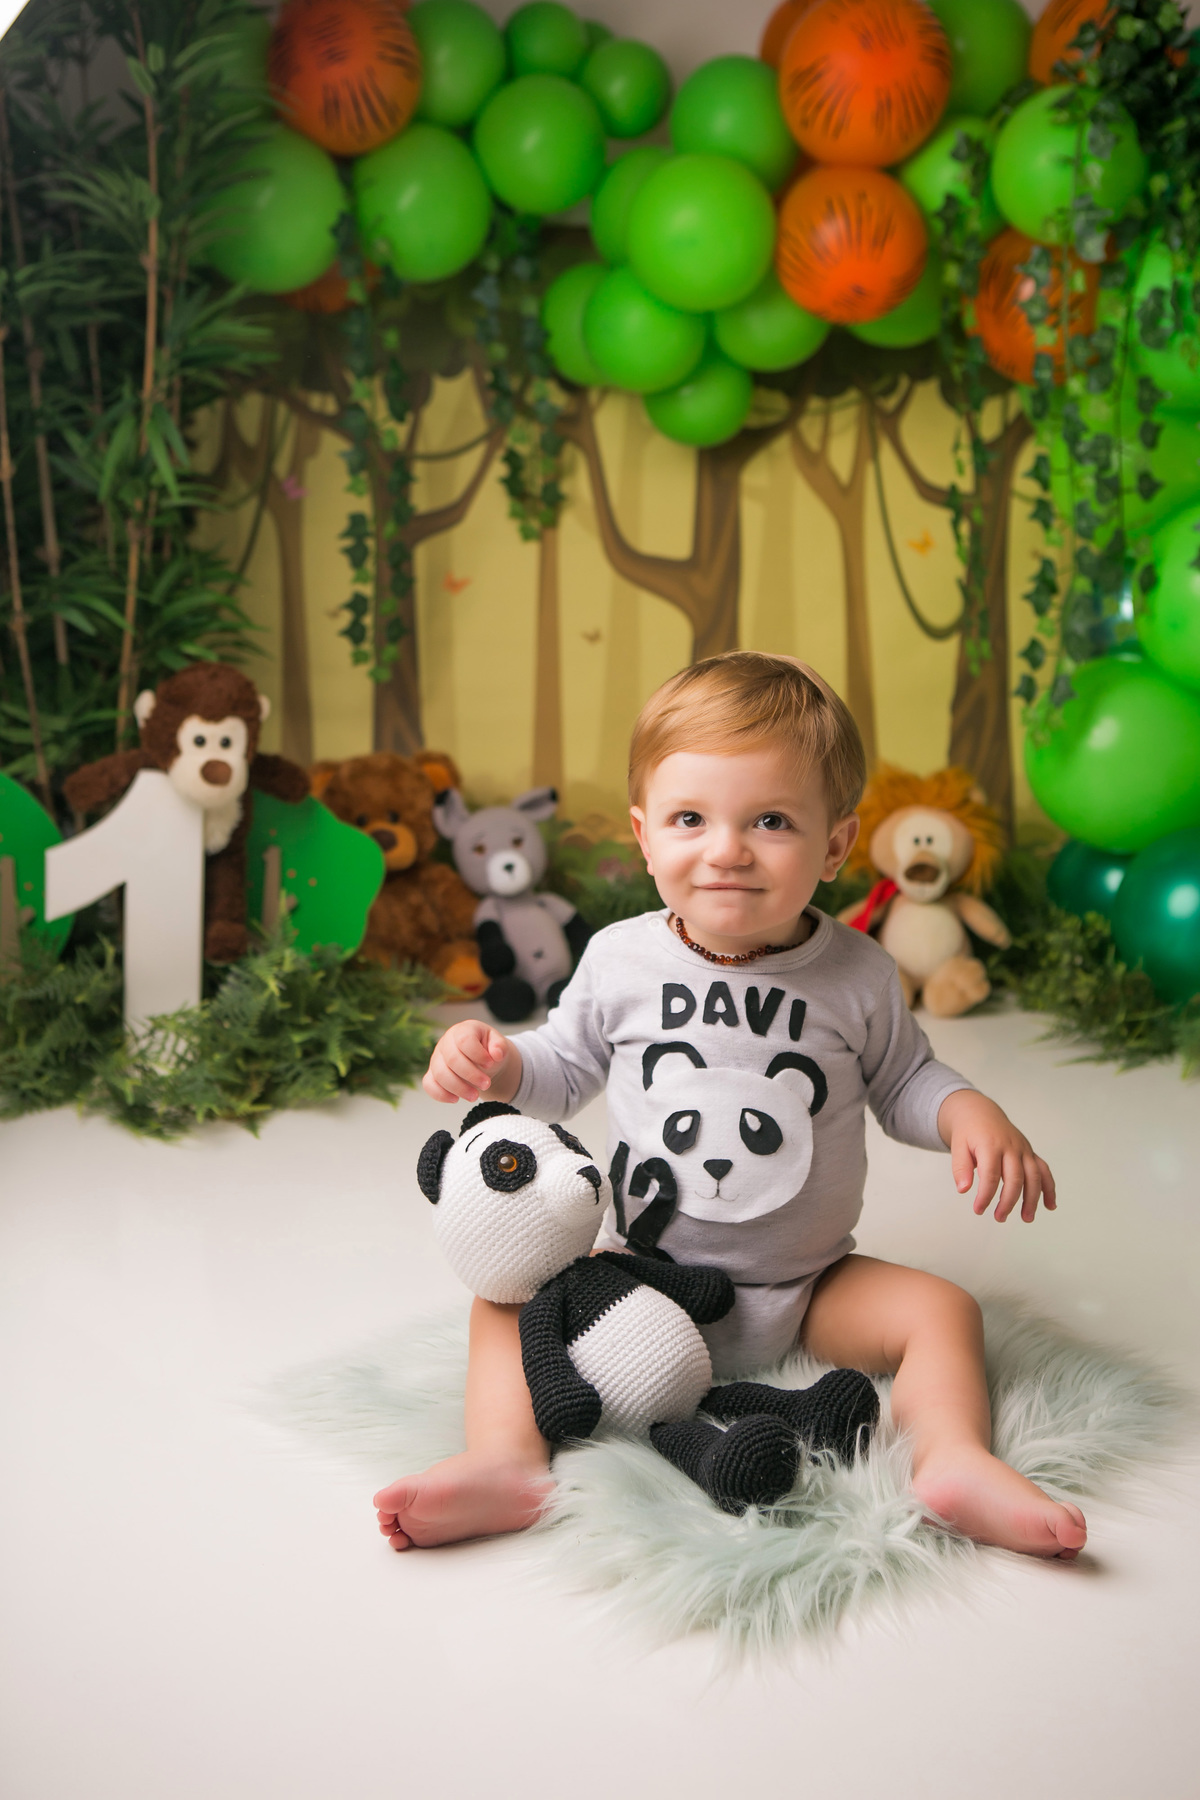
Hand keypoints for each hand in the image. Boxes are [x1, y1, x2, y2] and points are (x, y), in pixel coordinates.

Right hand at [423, 1019, 520, 1105]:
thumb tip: (497, 1054)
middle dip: (471, 1075)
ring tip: (475, 1096)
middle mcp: (446, 1043)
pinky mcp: (432, 1073)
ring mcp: (436, 1058)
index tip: (490, 1064)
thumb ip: (500, 1046)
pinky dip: (441, 1094)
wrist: (482, 1061)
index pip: (464, 1041)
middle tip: (486, 1084)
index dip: (477, 1054)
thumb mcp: (498, 1044)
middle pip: (452, 1060)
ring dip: (458, 1088)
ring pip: (440, 1074)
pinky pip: (429, 1084)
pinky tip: (456, 1099)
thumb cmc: (488, 1050)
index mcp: (462, 1030)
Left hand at [937, 1088, 1055, 1222]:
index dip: (986, 1195)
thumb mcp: (957, 1146)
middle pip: (1015, 1178)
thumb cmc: (968, 1132)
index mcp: (991, 1145)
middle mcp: (1011, 1147)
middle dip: (1009, 1201)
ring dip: (1032, 1199)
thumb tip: (963, 1190)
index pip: (991, 1175)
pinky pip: (1044, 1170)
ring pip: (1034, 1176)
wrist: (981, 1113)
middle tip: (999, 1217)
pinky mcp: (1030, 1153)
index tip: (978, 1210)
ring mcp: (1023, 1149)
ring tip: (1026, 1218)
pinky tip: (1050, 1205)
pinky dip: (1049, 1188)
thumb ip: (960, 1168)